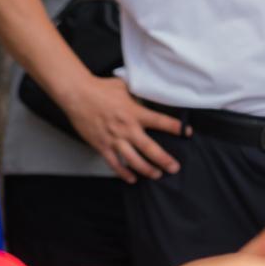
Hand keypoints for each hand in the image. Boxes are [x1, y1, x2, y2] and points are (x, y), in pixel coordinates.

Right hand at [61, 73, 186, 180]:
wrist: (77, 95)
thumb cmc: (100, 88)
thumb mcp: (124, 86)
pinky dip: (124, 173)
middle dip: (164, 159)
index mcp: (135, 112)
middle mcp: (127, 128)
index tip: (187, 132)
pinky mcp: (101, 146)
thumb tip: (148, 91)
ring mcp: (114, 139)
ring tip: (157, 175)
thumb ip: (137, 93)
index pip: (160, 121)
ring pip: (134, 160)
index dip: (175, 127)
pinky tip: (132, 178)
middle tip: (174, 167)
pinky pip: (114, 163)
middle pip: (150, 148)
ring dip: (147, 169)